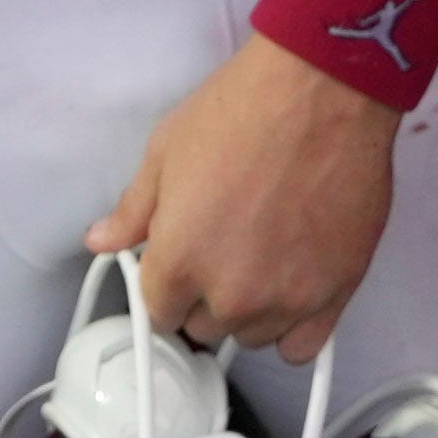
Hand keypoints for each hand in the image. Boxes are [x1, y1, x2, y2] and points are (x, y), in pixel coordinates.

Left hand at [86, 37, 399, 361]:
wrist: (324, 89)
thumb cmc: (241, 110)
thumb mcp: (166, 149)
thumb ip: (132, 209)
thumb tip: (102, 240)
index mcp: (178, 262)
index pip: (158, 312)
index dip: (167, 283)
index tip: (181, 259)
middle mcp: (230, 295)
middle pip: (205, 328)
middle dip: (207, 295)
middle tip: (225, 246)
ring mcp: (286, 300)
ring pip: (252, 337)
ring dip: (250, 309)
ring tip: (263, 257)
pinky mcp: (336, 294)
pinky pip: (302, 348)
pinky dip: (293, 326)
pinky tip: (291, 288)